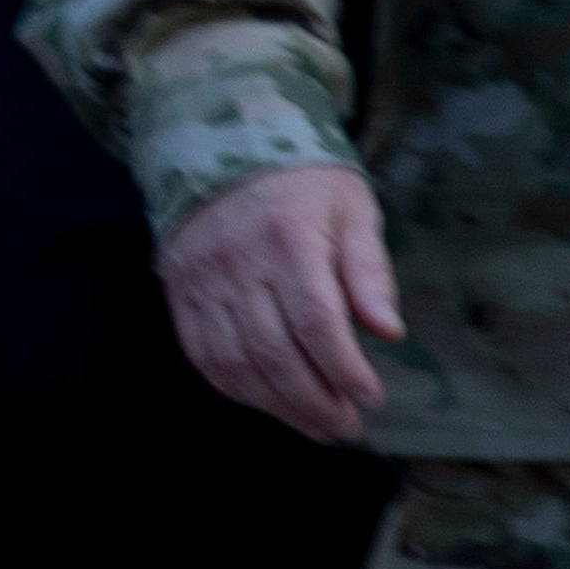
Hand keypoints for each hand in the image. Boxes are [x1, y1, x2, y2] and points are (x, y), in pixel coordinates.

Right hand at [157, 166, 402, 445]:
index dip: (345, 370)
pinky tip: (270, 402)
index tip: (371, 398)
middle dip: (316, 402)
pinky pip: (203, 354)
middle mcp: (238, 259)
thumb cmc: (301, 182)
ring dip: (279, 406)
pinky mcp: (181, 289)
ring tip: (317, 425)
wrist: (221, 143)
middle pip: (274, 352)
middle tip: (346, 425)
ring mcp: (201, 277)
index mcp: (288, 235)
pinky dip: (237, 389)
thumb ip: (368, 270)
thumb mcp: (350, 208)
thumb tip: (388, 332)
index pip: (317, 322)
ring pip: (236, 362)